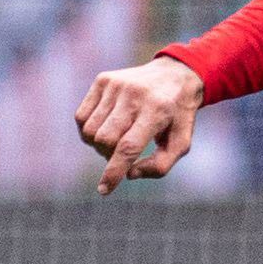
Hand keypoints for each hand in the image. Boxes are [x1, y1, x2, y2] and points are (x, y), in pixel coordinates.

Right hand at [77, 56, 203, 194]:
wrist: (176, 74)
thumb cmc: (177, 116)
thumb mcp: (181, 142)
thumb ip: (160, 166)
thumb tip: (130, 174)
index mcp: (158, 110)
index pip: (128, 147)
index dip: (114, 171)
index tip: (104, 190)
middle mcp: (135, 95)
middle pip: (105, 139)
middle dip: (108, 156)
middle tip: (121, 155)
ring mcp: (116, 85)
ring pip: (89, 130)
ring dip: (98, 144)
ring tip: (115, 140)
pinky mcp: (103, 80)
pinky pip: (81, 116)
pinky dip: (88, 130)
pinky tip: (105, 128)